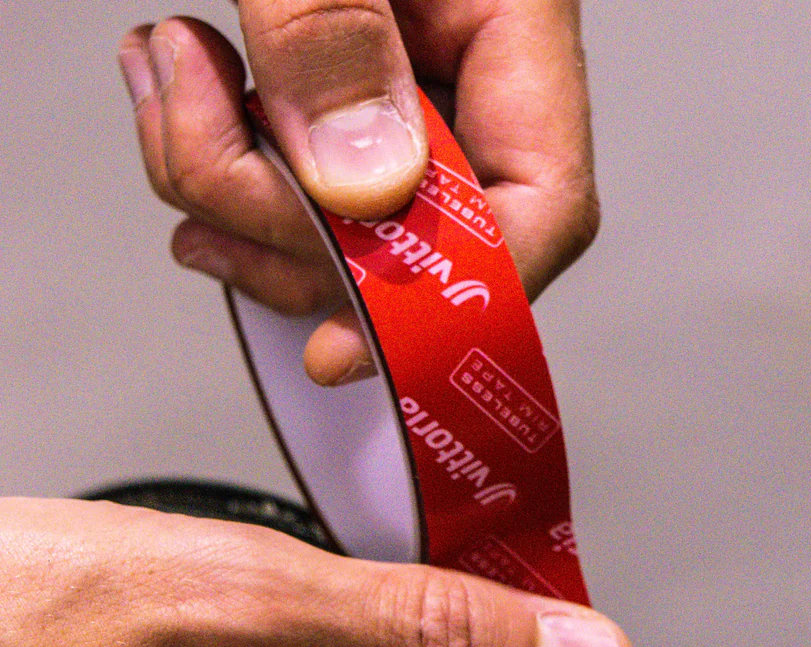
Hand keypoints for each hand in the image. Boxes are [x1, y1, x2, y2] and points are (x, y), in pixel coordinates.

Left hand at [118, 3, 598, 381]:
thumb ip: (335, 30)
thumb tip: (360, 182)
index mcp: (515, 32)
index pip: (540, 210)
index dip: (455, 299)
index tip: (350, 347)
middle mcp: (466, 90)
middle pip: (413, 246)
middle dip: (284, 227)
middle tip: (195, 132)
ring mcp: (397, 112)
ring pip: (334, 236)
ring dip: (226, 192)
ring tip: (166, 82)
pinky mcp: (330, 114)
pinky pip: (284, 196)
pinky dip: (213, 173)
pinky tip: (176, 105)